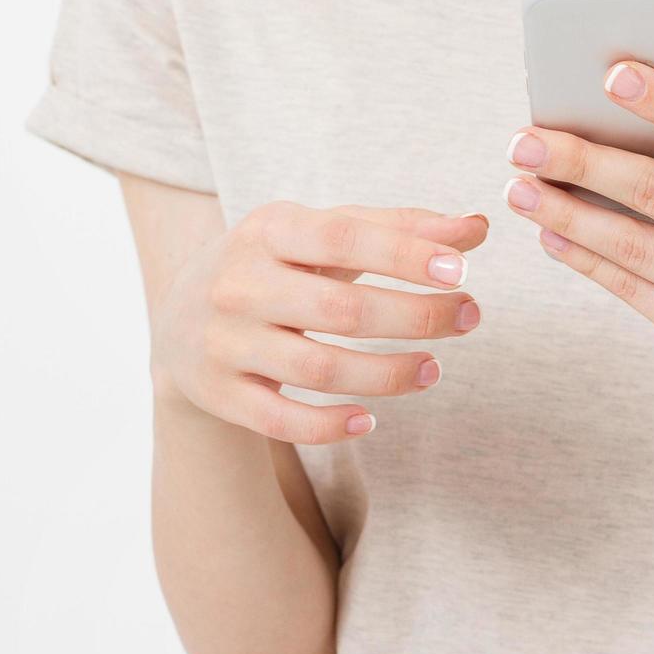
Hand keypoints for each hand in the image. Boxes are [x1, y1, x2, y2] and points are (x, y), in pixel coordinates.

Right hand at [152, 202, 487, 443]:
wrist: (177, 322)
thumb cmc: (279, 266)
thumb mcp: (325, 235)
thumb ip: (400, 229)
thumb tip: (476, 227)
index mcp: (268, 230)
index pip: (342, 237)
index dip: (404, 254)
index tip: (463, 269)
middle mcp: (239, 284)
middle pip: (341, 310)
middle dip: (416, 316)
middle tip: (469, 317)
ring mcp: (225, 342)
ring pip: (319, 370)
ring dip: (388, 375)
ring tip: (434, 369)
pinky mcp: (220, 394)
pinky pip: (282, 421)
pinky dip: (330, 426)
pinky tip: (372, 419)